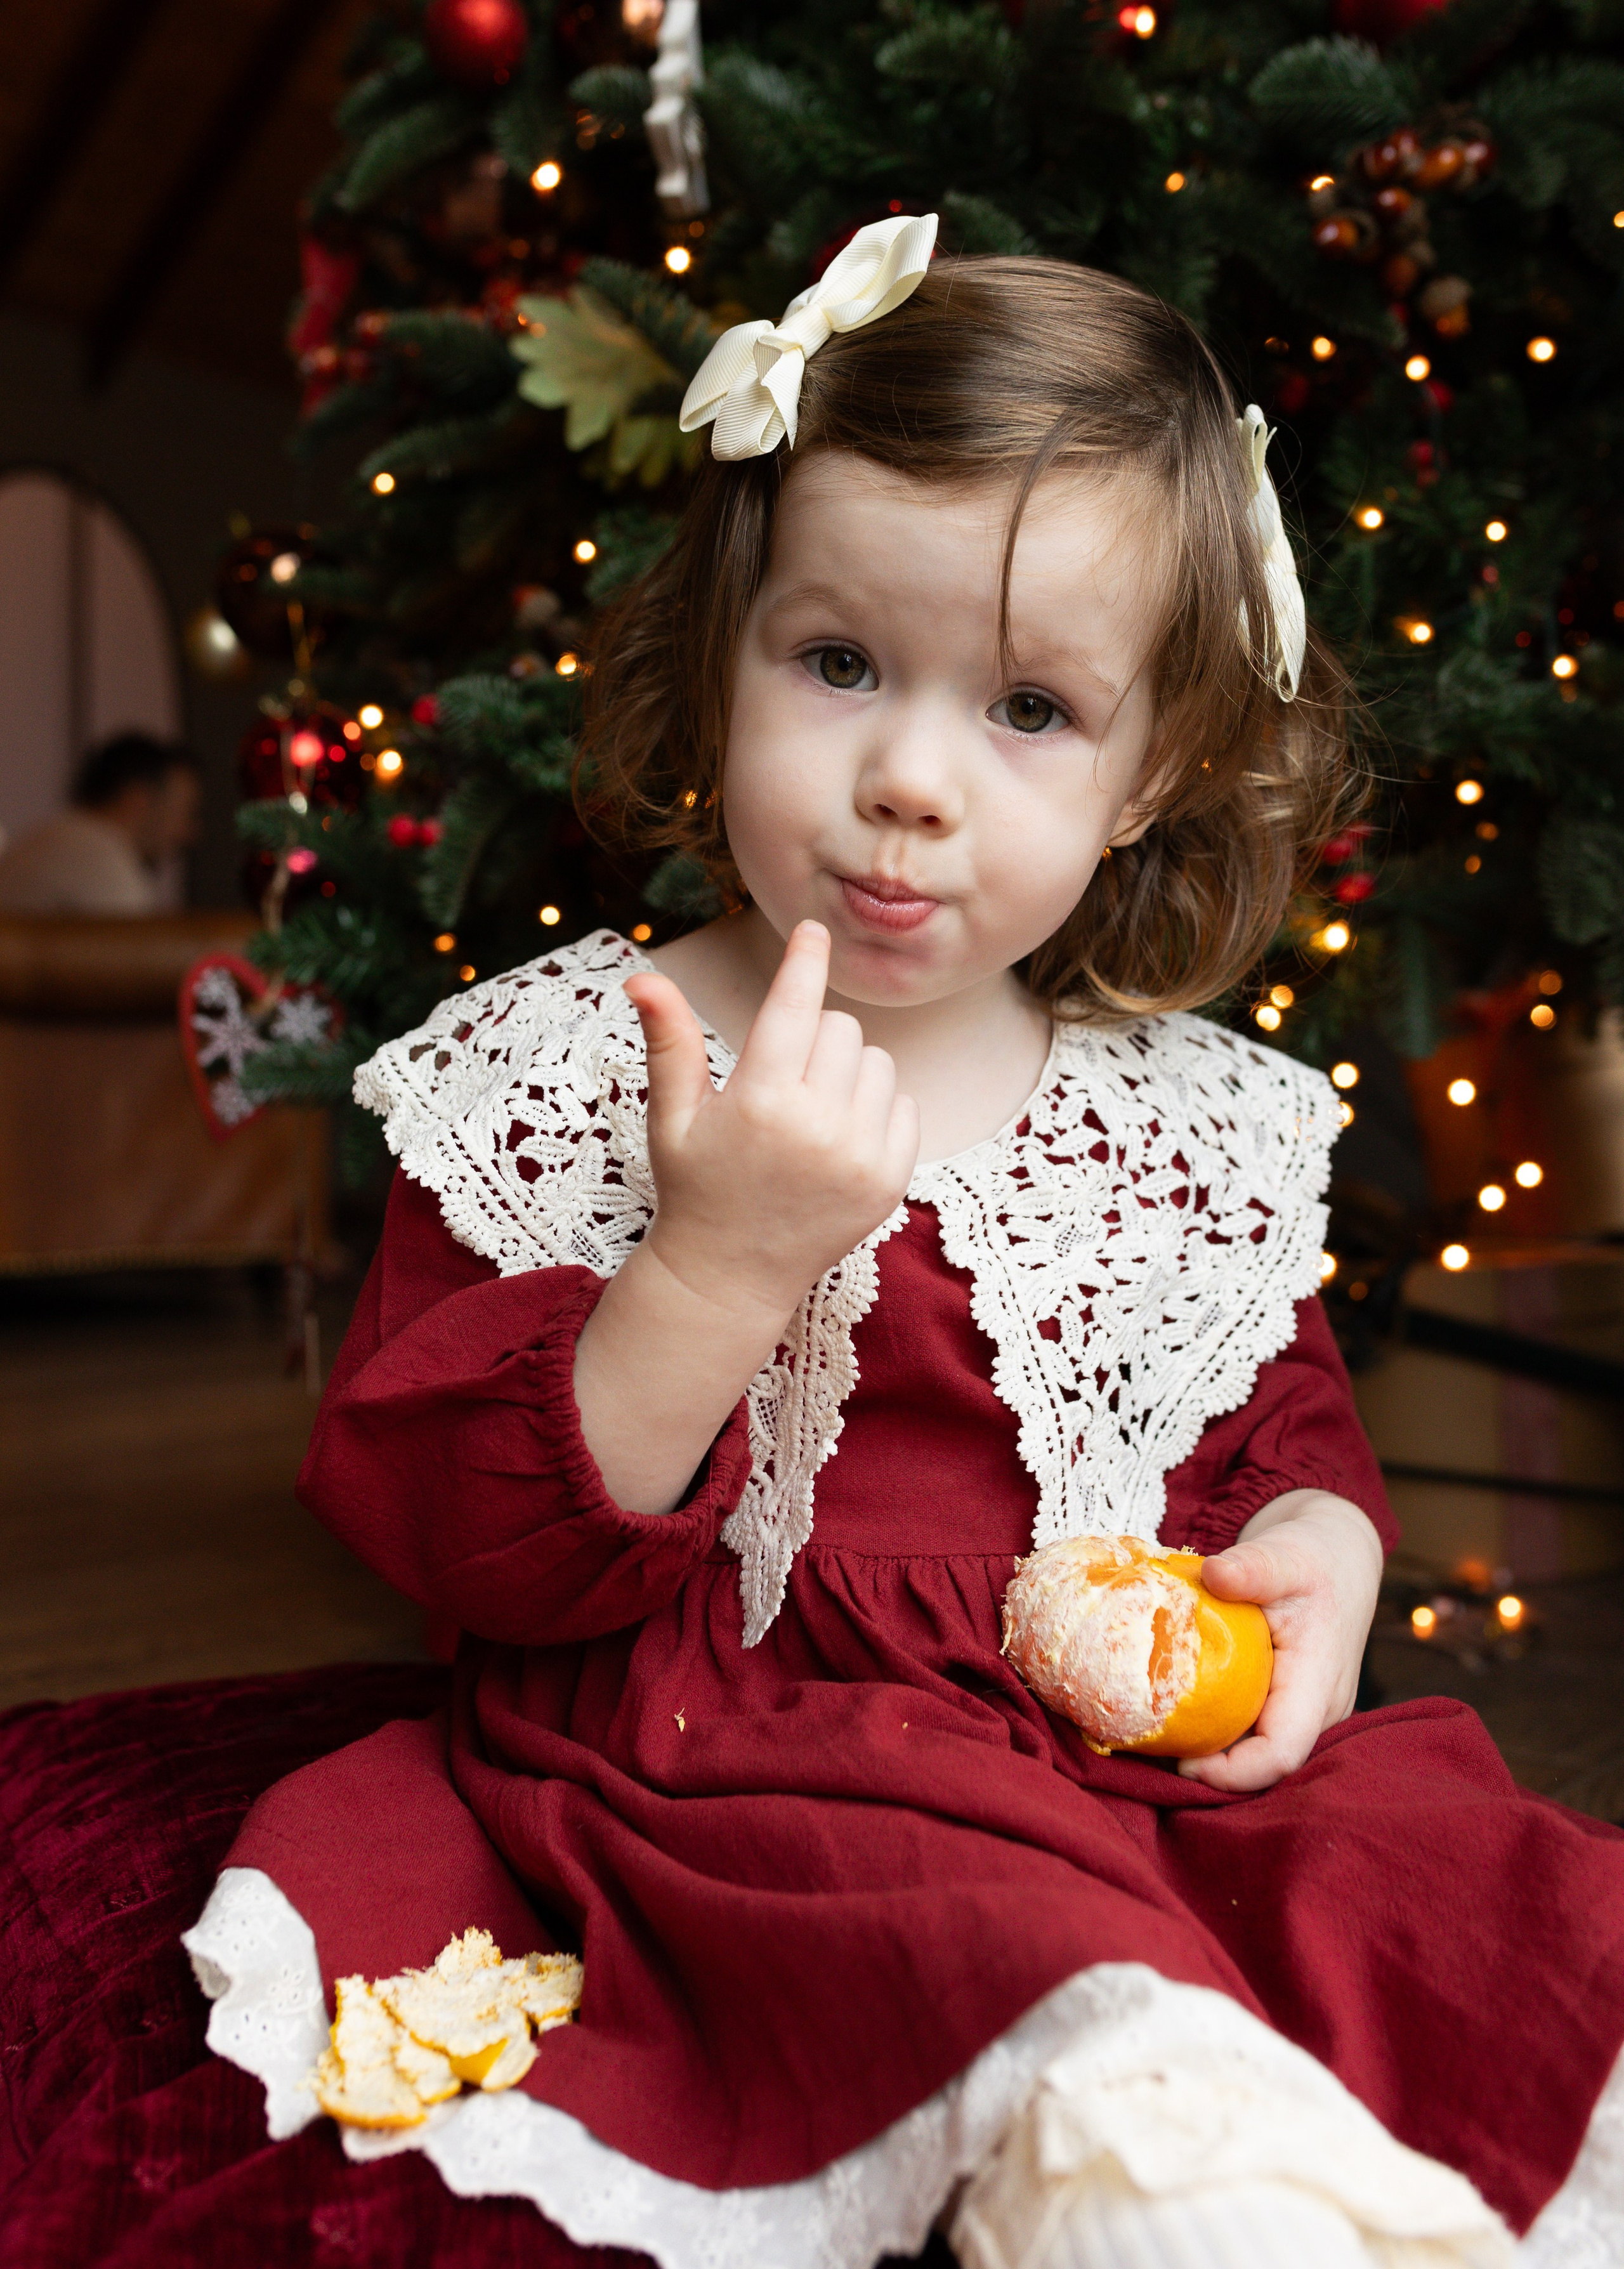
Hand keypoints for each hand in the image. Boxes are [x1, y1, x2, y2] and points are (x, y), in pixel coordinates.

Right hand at [624, 920, 919, 1330]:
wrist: (731, 1275)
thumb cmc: (696, 1186)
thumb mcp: (673, 1115)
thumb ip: (670, 1041)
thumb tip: (642, 977)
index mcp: (760, 1101)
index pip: (794, 1006)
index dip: (804, 960)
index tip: (814, 931)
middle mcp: (817, 1125)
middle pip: (839, 1028)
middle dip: (812, 1039)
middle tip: (781, 1081)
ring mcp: (861, 1155)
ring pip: (877, 1062)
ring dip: (848, 1072)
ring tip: (809, 1113)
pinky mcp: (890, 1179)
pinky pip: (905, 1105)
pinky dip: (877, 1110)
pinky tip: (837, 1140)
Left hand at [1176, 1490, 1382, 1792]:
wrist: (1340, 1559)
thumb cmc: (1314, 1557)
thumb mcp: (1284, 1554)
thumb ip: (1252, 1566)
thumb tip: (1212, 1572)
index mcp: (1319, 1684)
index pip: (1280, 1754)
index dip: (1232, 1772)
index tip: (1181, 1762)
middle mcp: (1319, 1711)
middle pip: (1263, 1763)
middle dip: (1211, 1767)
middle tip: (1153, 1742)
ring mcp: (1308, 1712)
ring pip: (1258, 1751)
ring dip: (1213, 1749)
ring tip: (1159, 1728)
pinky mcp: (1291, 1705)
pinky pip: (1255, 1731)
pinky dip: (1219, 1726)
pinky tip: (1179, 1708)